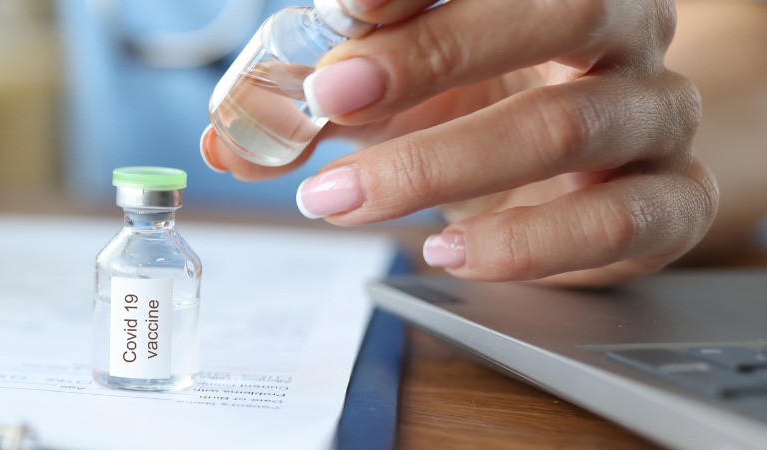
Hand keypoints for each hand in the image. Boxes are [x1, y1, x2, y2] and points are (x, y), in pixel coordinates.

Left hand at [202, 0, 715, 285]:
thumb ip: (315, 109)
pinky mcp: (672, 203)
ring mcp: (654, 116)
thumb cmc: (486, 108)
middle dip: (433, 53)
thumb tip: (227, 142)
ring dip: (437, 165)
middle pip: (558, 13)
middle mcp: (622, 33)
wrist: (588, 184)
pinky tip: (447, 250)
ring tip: (342, 197)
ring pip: (567, 126)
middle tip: (330, 95)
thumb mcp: (395, 94)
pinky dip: (521, 244)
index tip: (345, 6)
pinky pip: (612, 223)